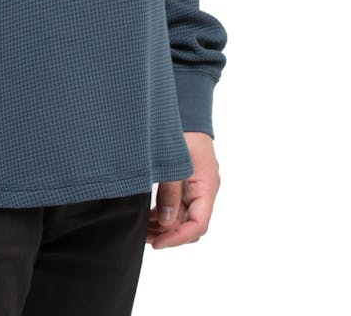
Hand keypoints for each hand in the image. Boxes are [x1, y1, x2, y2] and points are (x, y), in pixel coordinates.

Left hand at [146, 132, 219, 248]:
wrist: (186, 107)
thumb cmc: (181, 130)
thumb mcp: (174, 162)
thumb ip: (170, 192)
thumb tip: (167, 223)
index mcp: (207, 185)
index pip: (198, 224)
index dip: (178, 238)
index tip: (157, 243)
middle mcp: (205, 189)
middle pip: (192, 224)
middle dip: (170, 235)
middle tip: (145, 237)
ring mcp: (198, 185)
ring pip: (185, 216)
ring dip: (167, 226)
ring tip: (143, 229)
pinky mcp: (188, 181)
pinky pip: (181, 205)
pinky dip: (167, 213)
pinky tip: (150, 216)